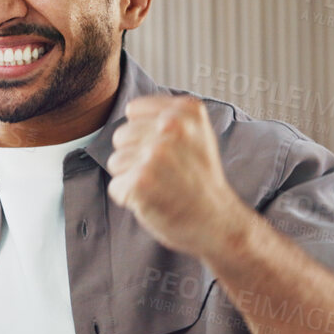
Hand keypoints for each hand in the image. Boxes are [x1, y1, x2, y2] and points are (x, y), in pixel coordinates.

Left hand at [106, 95, 247, 257]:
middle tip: (166, 173)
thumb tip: (130, 111)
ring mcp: (155, 154)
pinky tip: (155, 200)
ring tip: (161, 186)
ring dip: (132, 178)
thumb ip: (166, 117)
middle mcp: (171, 127)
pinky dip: (130, 199)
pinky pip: (116, 187)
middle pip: (121, 136)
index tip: (169, 152)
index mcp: (186, 110)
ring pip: (116, 161)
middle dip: (136, 156)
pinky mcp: (141, 181)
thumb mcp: (196, 134)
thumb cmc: (200, 180)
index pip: (133, 111)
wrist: (218, 223)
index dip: (144, 134)